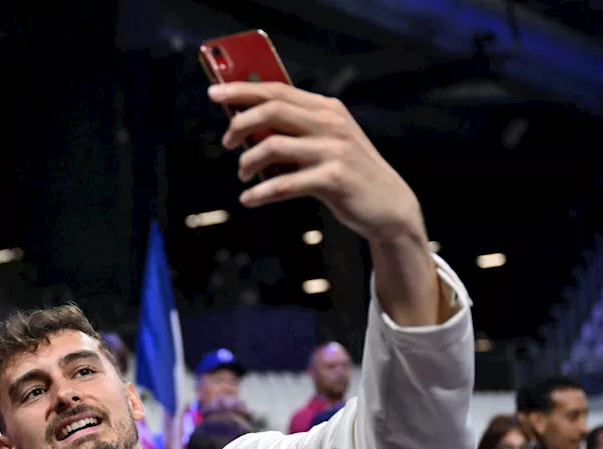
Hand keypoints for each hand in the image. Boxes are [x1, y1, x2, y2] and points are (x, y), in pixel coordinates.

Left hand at [211, 82, 424, 243]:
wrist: (389, 204)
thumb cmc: (347, 173)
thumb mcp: (327, 142)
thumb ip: (295, 130)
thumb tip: (246, 126)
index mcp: (326, 109)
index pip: (278, 90)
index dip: (243, 90)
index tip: (214, 94)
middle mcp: (331, 123)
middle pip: (272, 110)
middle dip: (240, 124)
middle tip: (227, 143)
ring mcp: (334, 149)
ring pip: (273, 145)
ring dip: (248, 162)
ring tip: (243, 176)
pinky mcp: (334, 178)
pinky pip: (285, 184)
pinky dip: (261, 193)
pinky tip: (249, 199)